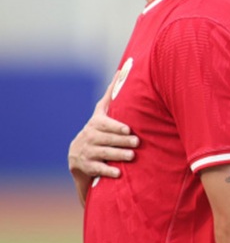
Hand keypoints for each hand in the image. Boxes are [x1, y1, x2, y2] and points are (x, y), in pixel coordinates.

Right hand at [68, 71, 137, 201]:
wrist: (79, 159)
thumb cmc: (100, 131)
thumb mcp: (103, 114)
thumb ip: (111, 96)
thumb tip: (122, 69)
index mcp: (96, 123)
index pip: (104, 122)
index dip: (115, 125)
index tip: (128, 128)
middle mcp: (88, 136)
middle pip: (104, 138)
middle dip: (121, 140)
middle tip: (137, 142)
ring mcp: (85, 152)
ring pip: (101, 153)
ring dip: (117, 154)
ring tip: (132, 156)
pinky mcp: (84, 167)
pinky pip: (96, 169)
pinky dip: (107, 170)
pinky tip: (118, 173)